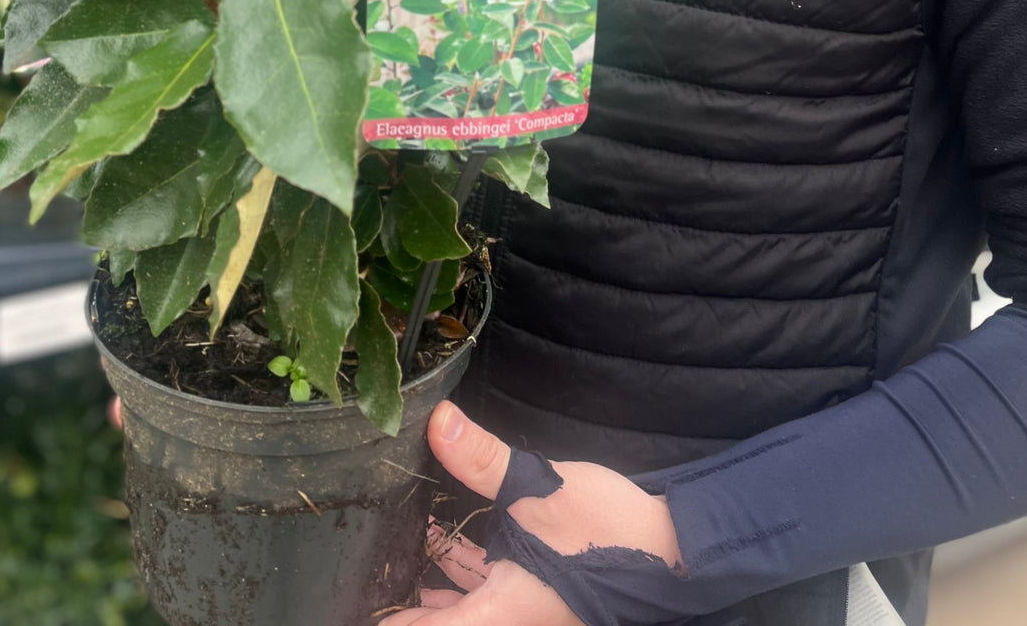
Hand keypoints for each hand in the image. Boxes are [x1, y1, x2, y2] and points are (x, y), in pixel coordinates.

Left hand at [378, 402, 682, 623]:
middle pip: (437, 617)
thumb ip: (483, 460)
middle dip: (401, 597)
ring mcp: (521, 602)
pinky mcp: (534, 583)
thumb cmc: (611, 534)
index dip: (388, 619)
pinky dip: (458, 560)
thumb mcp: (541, 491)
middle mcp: (506, 616)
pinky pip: (481, 579)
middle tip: (363, 571)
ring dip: (427, 577)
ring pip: (459, 599)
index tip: (351, 604)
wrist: (675, 550)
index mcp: (500, 613)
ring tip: (387, 547)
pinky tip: (440, 528)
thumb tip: (437, 421)